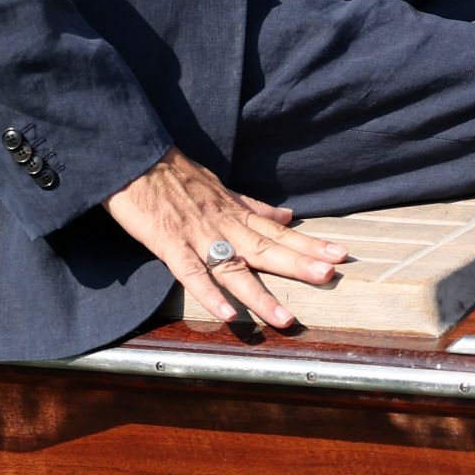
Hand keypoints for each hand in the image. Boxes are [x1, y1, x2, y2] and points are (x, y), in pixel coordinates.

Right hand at [104, 147, 347, 330]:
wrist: (135, 157)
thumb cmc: (175, 174)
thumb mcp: (220, 187)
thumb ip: (253, 206)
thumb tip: (288, 216)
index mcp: (234, 212)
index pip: (278, 231)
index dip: (308, 244)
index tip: (339, 255)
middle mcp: (223, 224)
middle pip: (265, 248)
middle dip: (299, 263)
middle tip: (331, 275)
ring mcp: (197, 235)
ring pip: (233, 268)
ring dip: (261, 293)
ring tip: (286, 317)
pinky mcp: (169, 244)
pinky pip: (191, 273)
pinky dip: (209, 294)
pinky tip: (228, 314)